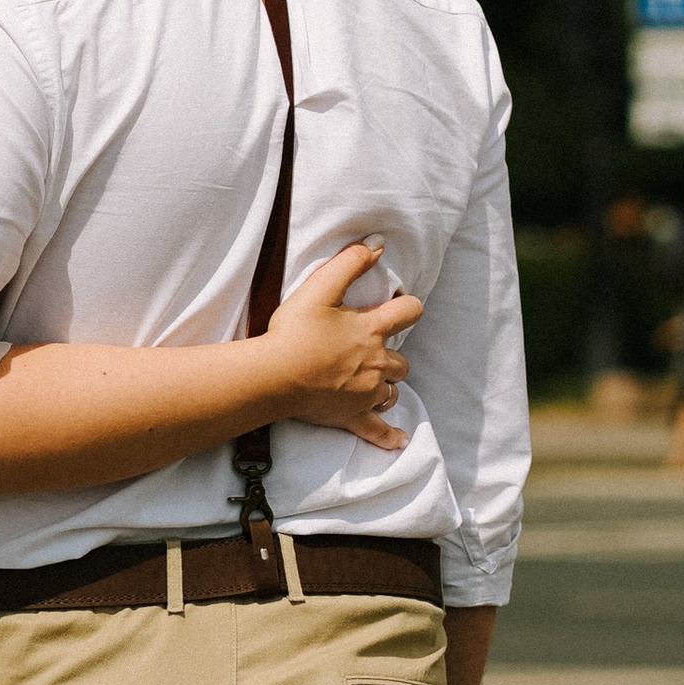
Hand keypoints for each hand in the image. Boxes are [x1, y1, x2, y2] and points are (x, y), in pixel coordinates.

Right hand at [258, 239, 423, 448]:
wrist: (275, 375)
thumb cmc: (294, 331)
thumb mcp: (320, 288)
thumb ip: (349, 262)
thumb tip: (377, 244)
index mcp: (371, 330)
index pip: (408, 311)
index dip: (407, 306)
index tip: (399, 306)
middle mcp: (376, 363)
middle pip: (402, 360)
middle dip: (392, 354)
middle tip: (372, 350)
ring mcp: (366, 393)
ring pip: (392, 391)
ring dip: (387, 385)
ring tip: (373, 382)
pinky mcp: (352, 416)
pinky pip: (377, 430)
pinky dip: (389, 436)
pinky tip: (399, 440)